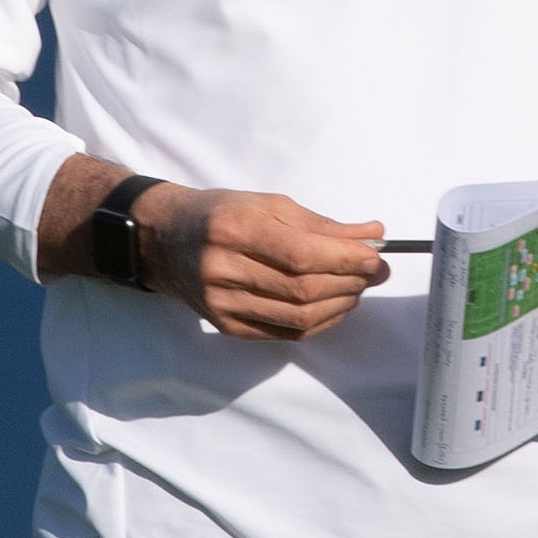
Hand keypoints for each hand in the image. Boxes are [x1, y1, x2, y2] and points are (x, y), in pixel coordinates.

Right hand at [33, 156, 386, 339]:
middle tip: (374, 273)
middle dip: (350, 282)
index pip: (302, 254)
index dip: (347, 260)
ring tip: (355, 288)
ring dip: (340, 304)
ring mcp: (221, 301)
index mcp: (232, 227)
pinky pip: (285, 333)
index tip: (376, 257)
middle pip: (304, 289)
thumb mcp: (266, 204)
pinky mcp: (225, 325)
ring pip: (299, 316)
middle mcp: (222, 267)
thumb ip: (320, 223)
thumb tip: (372, 236)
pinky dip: (319, 322)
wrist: (162, 239)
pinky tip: (332, 306)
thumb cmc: (219, 214)